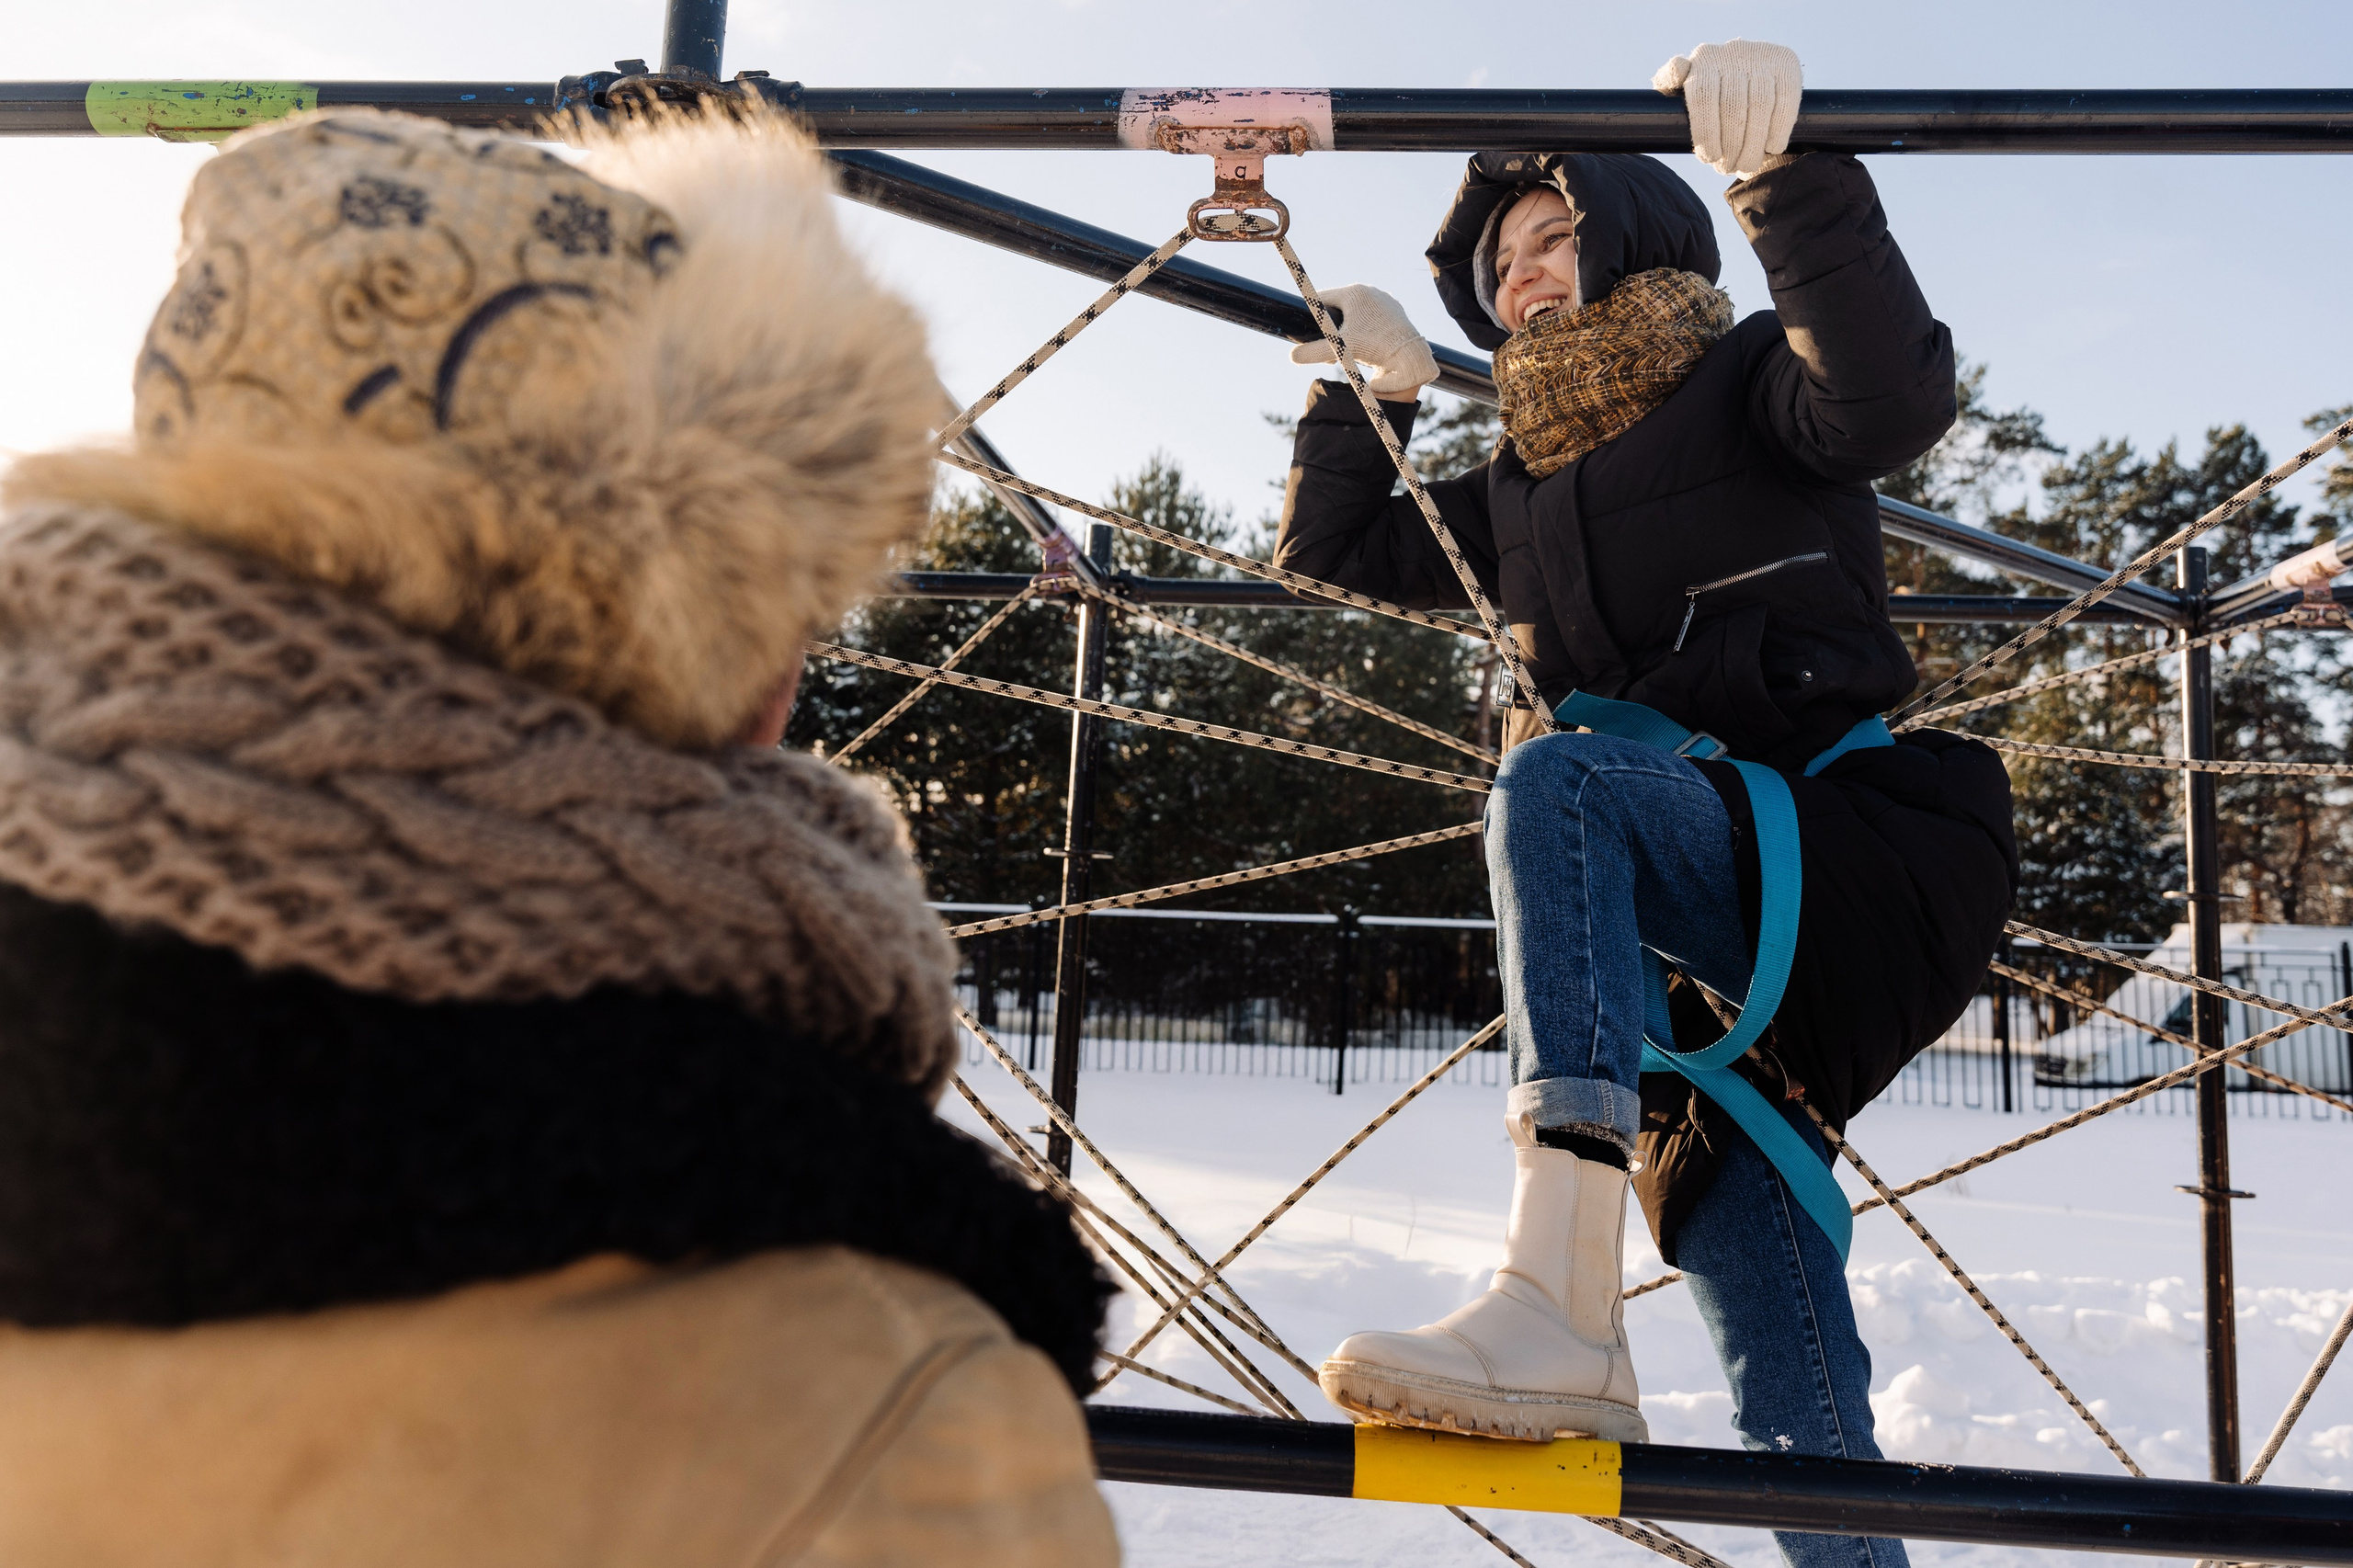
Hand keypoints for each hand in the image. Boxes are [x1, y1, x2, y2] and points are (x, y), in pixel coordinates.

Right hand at [1291, 284, 1439, 399]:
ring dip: (1346, 329)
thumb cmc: (1374, 347)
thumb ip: (1313, 352)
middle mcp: (1369, 291)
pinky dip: (1363, 329)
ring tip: (1345, 351)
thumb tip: (1292, 357)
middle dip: (1329, 327)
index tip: (1305, 328)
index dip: (1311, 313)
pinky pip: (1372, 317)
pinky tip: (1364, 346)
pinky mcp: (1394, 311)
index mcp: (1353, 293)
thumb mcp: (1339, 349)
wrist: (1410, 356)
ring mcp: (1384, 300)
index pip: (1323, 298)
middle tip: (1327, 348)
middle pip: (1339, 306)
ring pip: (1356, 312)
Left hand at [1653, 39, 1802, 179]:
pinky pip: (1786, 101)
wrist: (1748, 76)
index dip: (1706, 132)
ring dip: (1754, 143)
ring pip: (1761, 106)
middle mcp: (1733, 51)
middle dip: (1731, 145)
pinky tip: (1771, 148)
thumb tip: (1675, 73)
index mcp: (1704, 58)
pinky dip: (1779, 129)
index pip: (1703, 97)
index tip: (1709, 158)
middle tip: (1728, 168)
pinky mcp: (1787, 62)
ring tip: (1747, 164)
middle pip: (1733, 106)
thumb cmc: (1707, 93)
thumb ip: (1670, 80)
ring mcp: (1762, 55)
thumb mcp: (1682, 87)